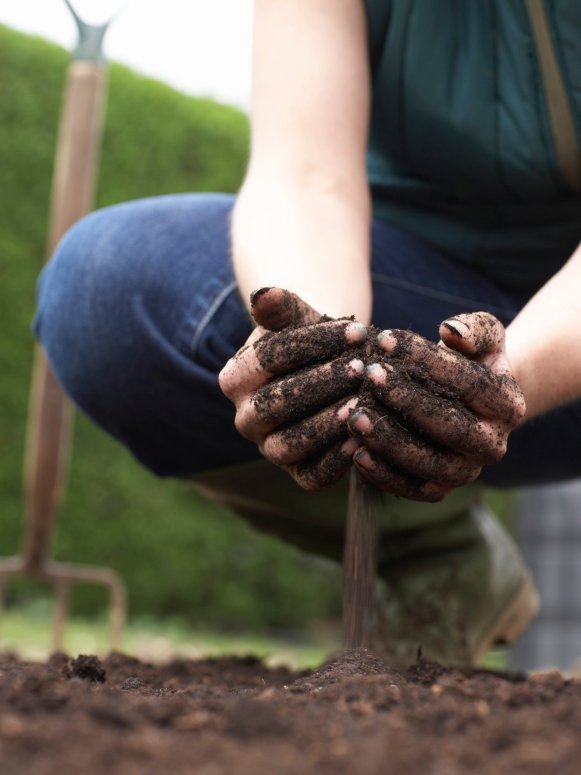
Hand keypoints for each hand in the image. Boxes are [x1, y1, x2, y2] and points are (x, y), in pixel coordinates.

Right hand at [219, 288, 366, 489]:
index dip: (312, 344)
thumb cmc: (315, 341)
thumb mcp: (300, 319)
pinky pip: (312, 477)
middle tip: (361, 369)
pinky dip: (336, 462)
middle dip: (320, 384)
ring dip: (326, 424)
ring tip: (361, 404)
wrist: (334, 369)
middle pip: (274, 404)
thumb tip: (264, 295)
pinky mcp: (298, 474)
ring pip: (289, 444)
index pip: (268, 359)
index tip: (356, 331)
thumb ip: (282, 307)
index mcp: (235, 377)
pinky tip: (363, 439)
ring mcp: (269, 448)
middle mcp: (245, 418)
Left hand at [348, 312, 525, 500]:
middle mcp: (493, 445)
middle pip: (452, 427)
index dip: (427, 359)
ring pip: (431, 465)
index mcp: (508, 405)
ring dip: (390, 441)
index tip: (386, 340)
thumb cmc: (469, 360)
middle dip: (407, 400)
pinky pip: (412, 490)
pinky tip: (355, 452)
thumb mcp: (483, 336)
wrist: (466, 402)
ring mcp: (467, 472)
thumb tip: (451, 331)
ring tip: (355, 416)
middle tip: (369, 376)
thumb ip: (474, 329)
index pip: (469, 382)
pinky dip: (383, 475)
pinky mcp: (439, 490)